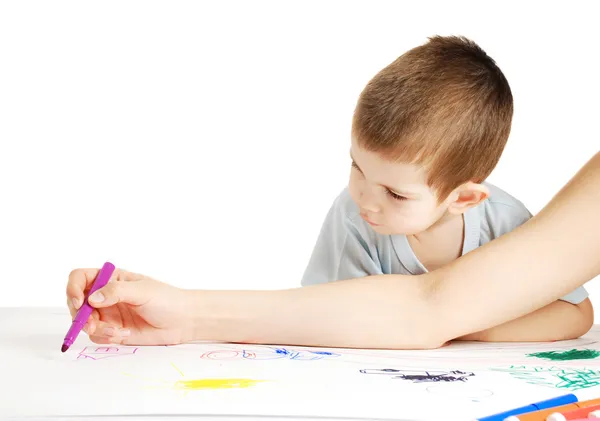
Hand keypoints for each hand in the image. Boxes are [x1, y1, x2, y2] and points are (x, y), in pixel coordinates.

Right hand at [66, 268, 193, 344]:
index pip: (80, 278)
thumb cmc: (166, 299)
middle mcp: (106, 296)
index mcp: (111, 279)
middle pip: (76, 303)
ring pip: (85, 323)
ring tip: (117, 331)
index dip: (73, 289)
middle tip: (93, 325)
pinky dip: (106, 337)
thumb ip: (116, 293)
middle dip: (81, 316)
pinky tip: (124, 334)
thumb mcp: (142, 291)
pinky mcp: (113, 330)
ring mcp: (108, 313)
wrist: (182, 321)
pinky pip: (97, 336)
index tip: (79, 303)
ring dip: (97, 329)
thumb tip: (91, 299)